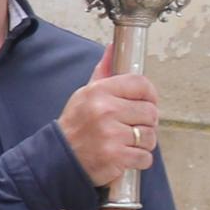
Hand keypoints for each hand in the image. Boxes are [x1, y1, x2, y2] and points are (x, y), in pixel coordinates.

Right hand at [57, 43, 163, 186]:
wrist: (58, 159)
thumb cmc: (75, 127)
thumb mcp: (84, 95)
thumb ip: (102, 73)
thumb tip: (112, 49)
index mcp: (99, 91)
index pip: (141, 84)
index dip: (150, 94)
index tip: (146, 103)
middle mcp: (105, 110)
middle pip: (150, 112)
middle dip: (146, 123)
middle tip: (132, 128)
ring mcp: (111, 134)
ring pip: (150, 136)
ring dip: (143, 143)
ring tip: (126, 143)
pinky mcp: (115, 156)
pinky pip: (145, 157)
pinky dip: (139, 160)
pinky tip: (125, 157)